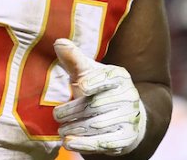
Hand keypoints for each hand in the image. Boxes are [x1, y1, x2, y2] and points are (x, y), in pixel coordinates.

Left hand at [53, 38, 146, 155]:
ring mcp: (129, 117)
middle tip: (57, 116)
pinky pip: (104, 142)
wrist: (126, 115)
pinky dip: (84, 144)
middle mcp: (128, 95)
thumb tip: (58, 42)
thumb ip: (73, 59)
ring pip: (97, 124)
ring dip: (75, 128)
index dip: (94, 82)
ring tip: (61, 130)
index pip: (106, 78)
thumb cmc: (99, 90)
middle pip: (96, 104)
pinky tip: (69, 142)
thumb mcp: (88, 72)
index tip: (80, 86)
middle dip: (73, 111)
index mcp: (119, 76)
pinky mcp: (127, 137)